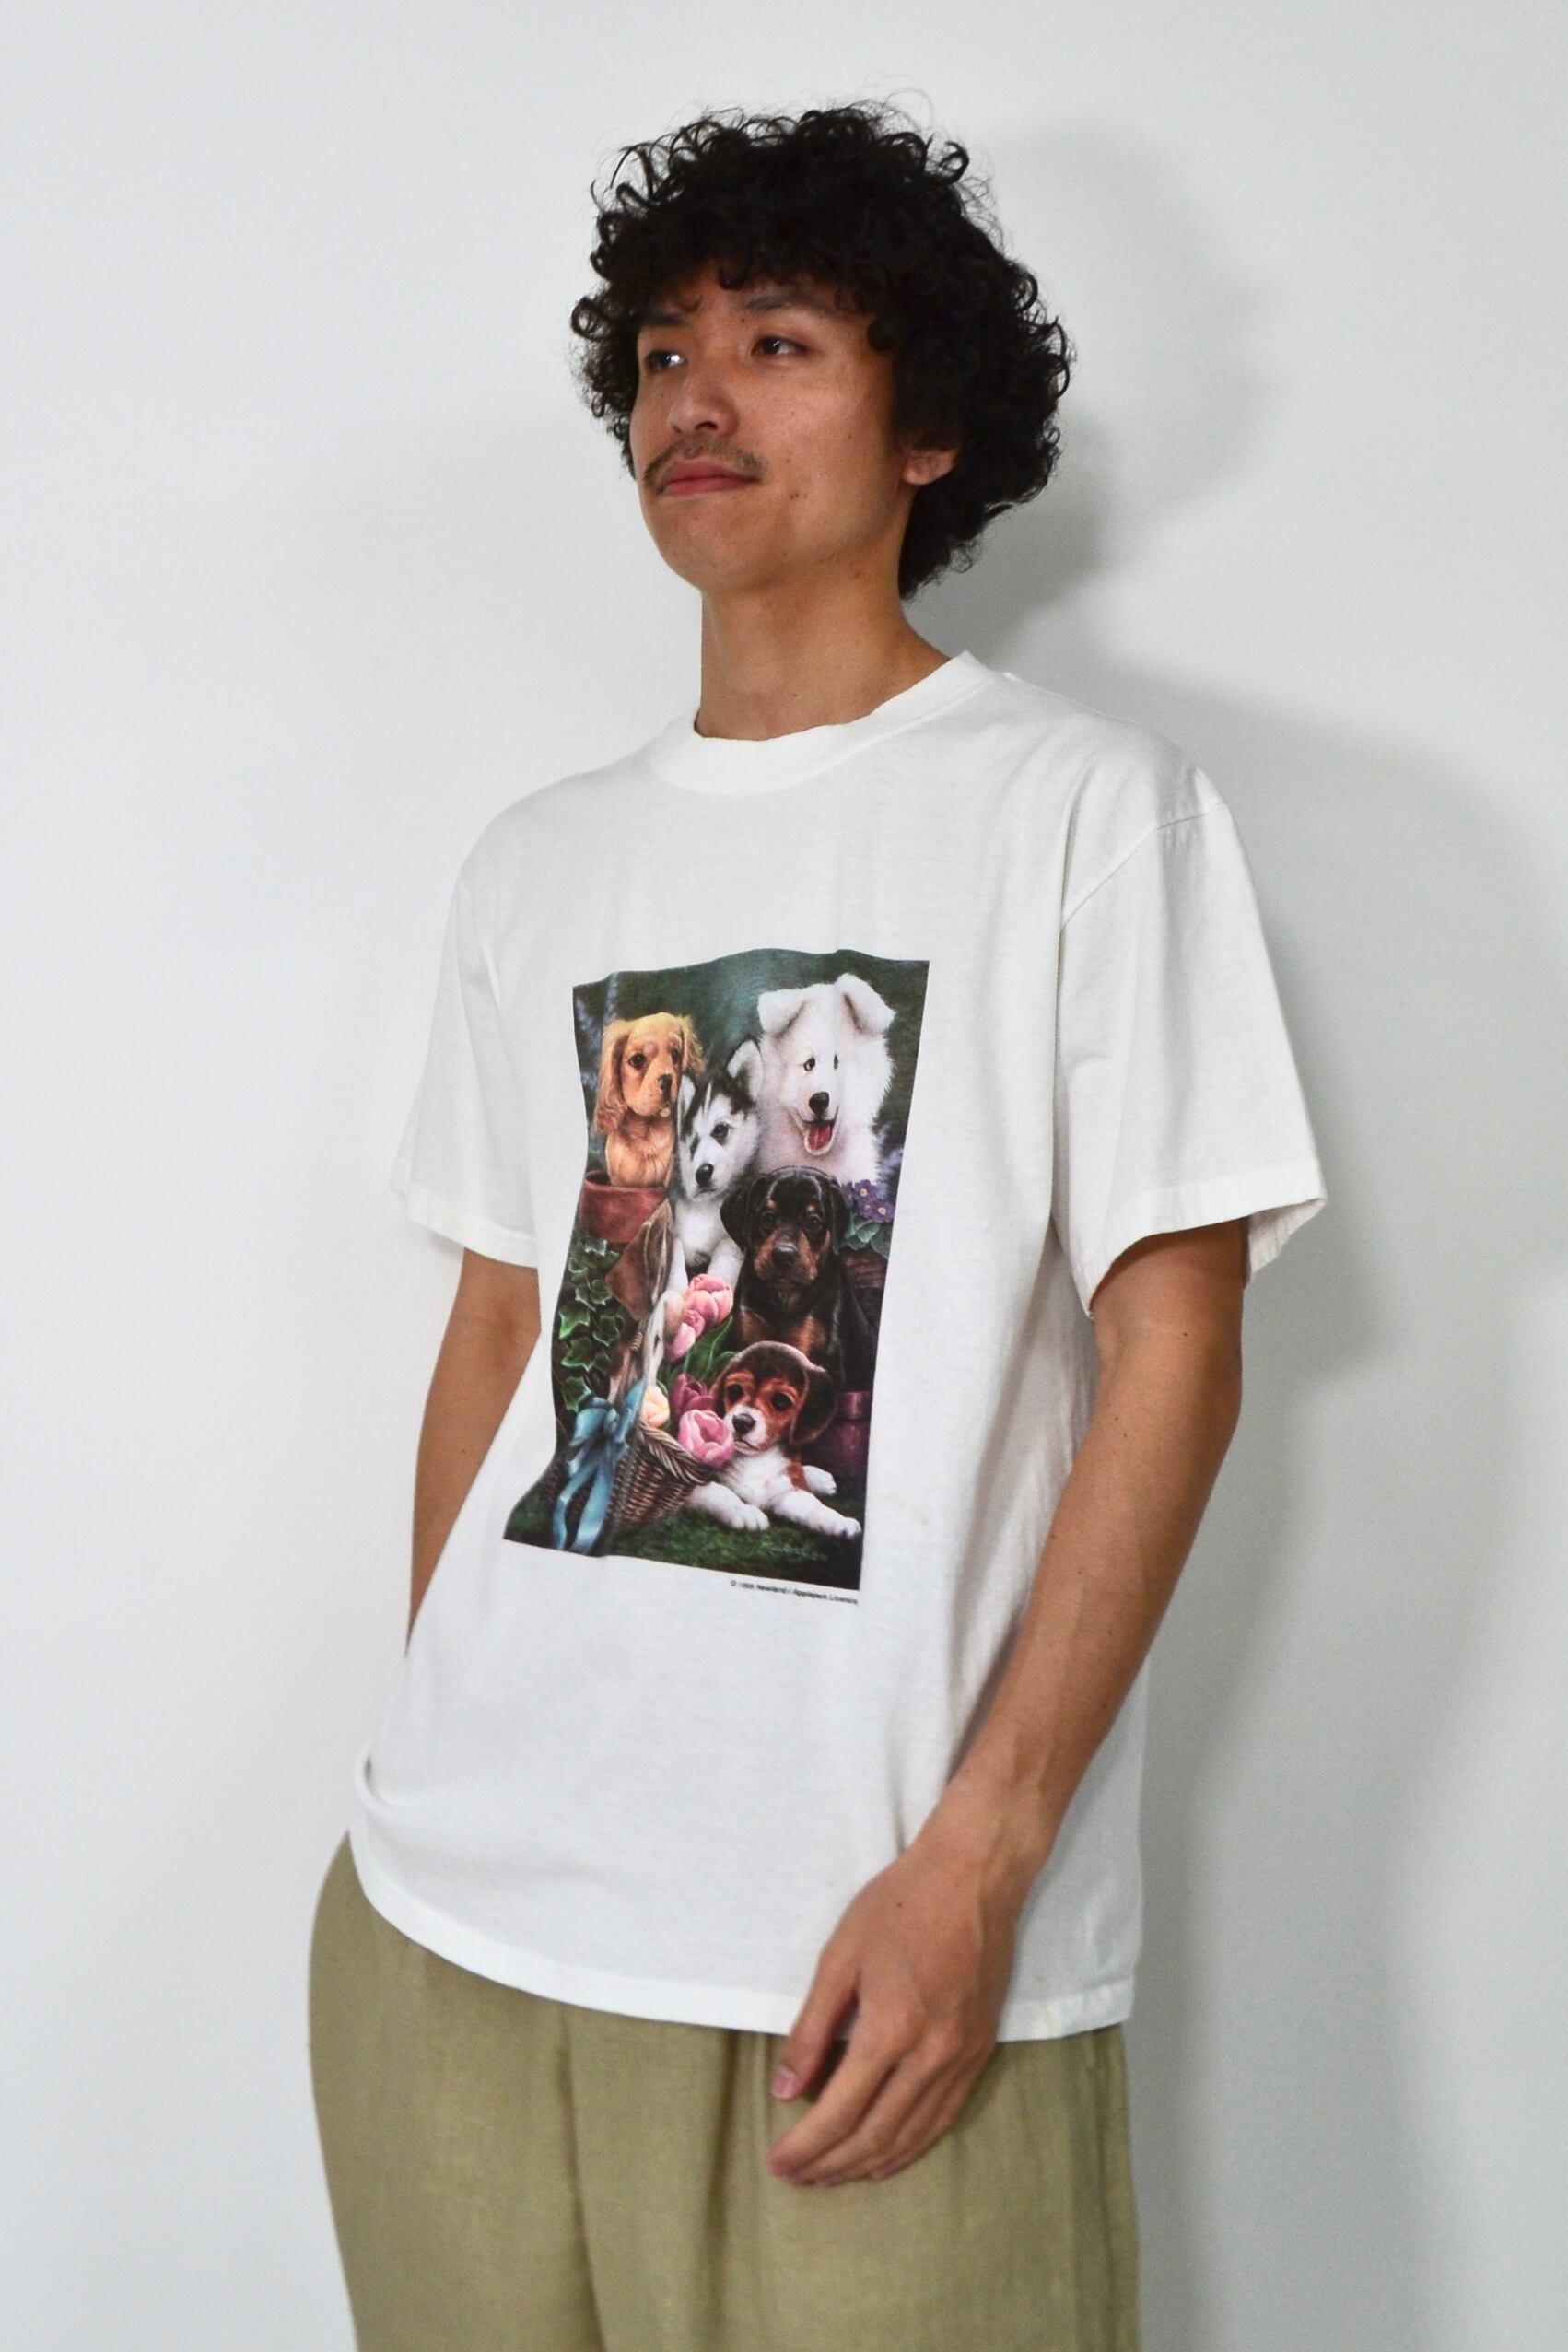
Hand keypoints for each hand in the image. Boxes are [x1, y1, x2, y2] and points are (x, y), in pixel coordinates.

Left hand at [764, 1804, 1034, 2186]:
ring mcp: (962, 2057)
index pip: (840, 2111)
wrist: (975, 1875)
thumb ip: (812, 2027)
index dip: (805, 2145)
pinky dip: (911, 2146)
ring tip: (833, 2177)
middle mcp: (931, 2055)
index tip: (776, 2162)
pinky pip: (943, 2117)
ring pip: (912, 2135)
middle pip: (874, 2134)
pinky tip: (888, 2156)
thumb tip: (785, 2089)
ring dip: (869, 2163)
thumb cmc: (901, 1904)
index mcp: (891, 2029)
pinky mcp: (980, 2050)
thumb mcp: (841, 1955)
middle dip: (831, 2164)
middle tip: (797, 2177)